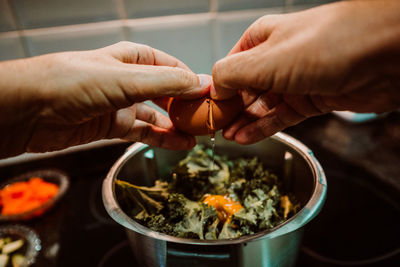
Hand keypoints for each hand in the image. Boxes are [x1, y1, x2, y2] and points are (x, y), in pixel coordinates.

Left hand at [0, 42, 210, 157]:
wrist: (29, 110)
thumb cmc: (71, 82)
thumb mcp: (125, 78)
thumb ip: (165, 81)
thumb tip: (200, 83)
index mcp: (131, 59)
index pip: (170, 66)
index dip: (191, 79)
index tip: (211, 94)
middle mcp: (127, 80)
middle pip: (165, 91)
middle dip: (186, 104)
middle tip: (208, 118)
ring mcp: (119, 104)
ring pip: (156, 114)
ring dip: (177, 124)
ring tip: (199, 134)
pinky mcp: (111, 127)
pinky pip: (143, 132)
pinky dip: (161, 137)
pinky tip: (179, 143)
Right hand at [212, 0, 399, 144]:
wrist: (384, 55)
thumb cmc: (325, 46)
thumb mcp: (266, 59)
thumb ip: (232, 74)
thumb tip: (213, 89)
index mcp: (261, 40)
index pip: (229, 68)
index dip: (215, 90)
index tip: (203, 112)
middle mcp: (276, 59)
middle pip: (244, 89)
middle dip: (229, 110)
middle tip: (213, 130)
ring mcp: (295, 81)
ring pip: (262, 105)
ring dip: (244, 122)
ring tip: (226, 138)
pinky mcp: (312, 99)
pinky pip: (281, 116)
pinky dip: (263, 127)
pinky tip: (246, 137)